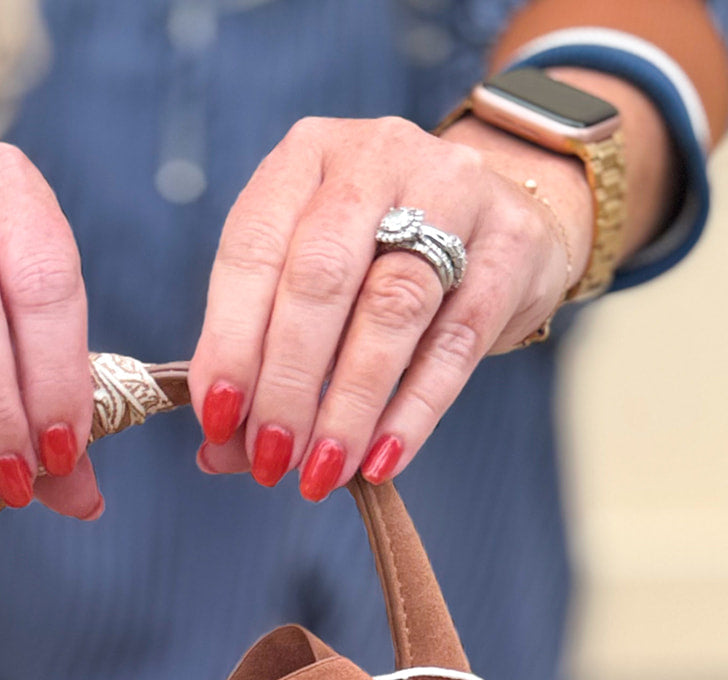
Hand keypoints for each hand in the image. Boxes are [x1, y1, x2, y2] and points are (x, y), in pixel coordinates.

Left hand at [188, 114, 592, 497]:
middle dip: (288, 380)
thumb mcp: (308, 286)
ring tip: (322, 471)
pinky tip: (383, 459)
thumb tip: (220, 454)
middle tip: (273, 457)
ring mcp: (452, 190)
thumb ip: (260, 362)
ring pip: (391, 308)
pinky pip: (457, 341)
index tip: (219, 419)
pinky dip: (414, 409)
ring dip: (348, 404)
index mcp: (303, 158)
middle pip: (321, 277)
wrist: (499, 216)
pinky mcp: (511, 242)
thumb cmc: (377, 260)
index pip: (252, 249)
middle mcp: (374, 159)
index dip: (230, 341)